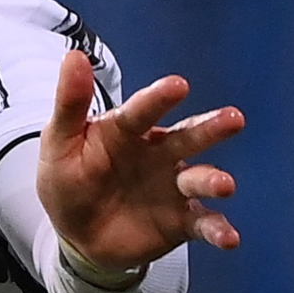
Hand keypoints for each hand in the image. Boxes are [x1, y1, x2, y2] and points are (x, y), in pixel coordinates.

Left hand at [37, 51, 243, 272]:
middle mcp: (158, 154)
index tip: (177, 85)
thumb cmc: (68, 180)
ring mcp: (173, 187)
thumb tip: (74, 55)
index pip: (143, 111)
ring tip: (224, 184)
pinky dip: (218, 229)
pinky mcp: (181, 220)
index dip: (159, 98)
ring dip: (213, 180)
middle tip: (233, 119)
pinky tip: (228, 237)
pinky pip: (204, 223)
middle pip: (187, 137)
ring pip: (200, 178)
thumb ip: (70, 103)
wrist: (76, 235)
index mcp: (127, 131)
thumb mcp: (60, 143)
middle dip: (210, 128)